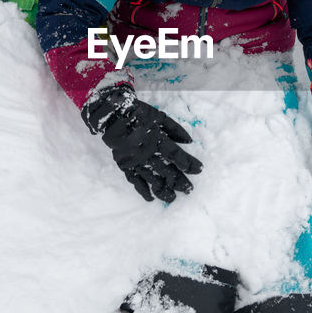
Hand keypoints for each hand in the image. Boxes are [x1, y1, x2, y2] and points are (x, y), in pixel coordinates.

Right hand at [81, 85, 201, 202]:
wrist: (113, 115)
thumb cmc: (139, 114)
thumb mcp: (160, 117)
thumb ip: (175, 130)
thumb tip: (189, 142)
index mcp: (157, 139)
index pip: (176, 155)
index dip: (189, 163)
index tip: (199, 170)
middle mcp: (146, 153)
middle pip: (166, 170)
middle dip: (180, 181)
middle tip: (190, 190)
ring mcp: (135, 161)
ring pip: (152, 179)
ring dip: (163, 190)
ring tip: (173, 198)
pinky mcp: (125, 165)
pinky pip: (134, 180)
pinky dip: (142, 190)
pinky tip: (151, 198)